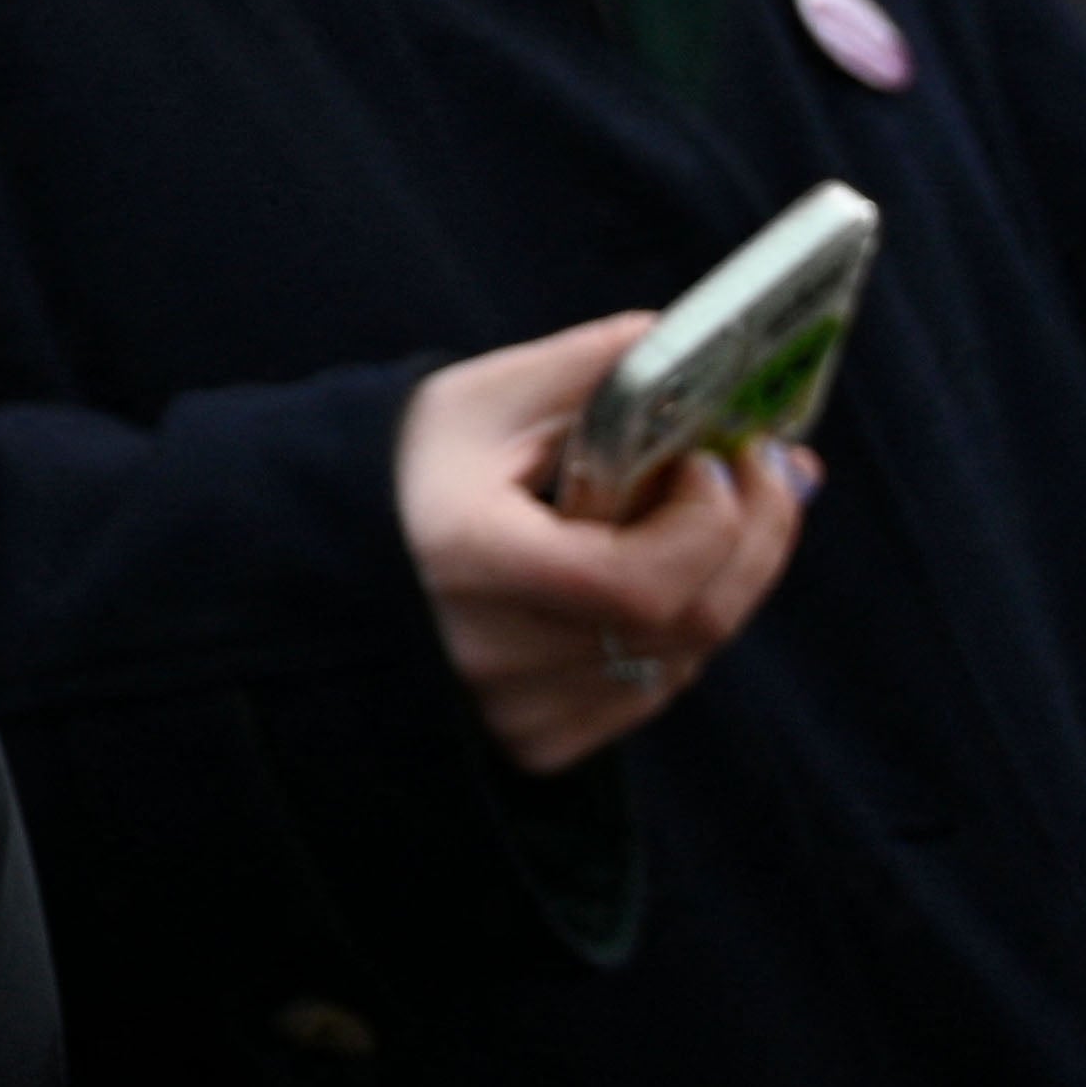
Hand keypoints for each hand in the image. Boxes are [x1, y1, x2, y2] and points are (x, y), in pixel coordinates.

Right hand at [401, 315, 813, 773]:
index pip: (639, 582)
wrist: (314, 564)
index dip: (707, 522)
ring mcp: (512, 713)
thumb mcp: (475, 404)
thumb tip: (686, 343)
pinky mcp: (531, 743)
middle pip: (687, 624)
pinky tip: (660, 575)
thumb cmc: (395, 474)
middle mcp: (488, 657)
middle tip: (771, 469)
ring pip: (683, 658)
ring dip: (726, 580)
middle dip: (755, 538)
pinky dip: (677, 631)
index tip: (715, 455)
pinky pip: (649, 691)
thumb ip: (584, 372)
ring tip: (722, 508)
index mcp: (465, 562)